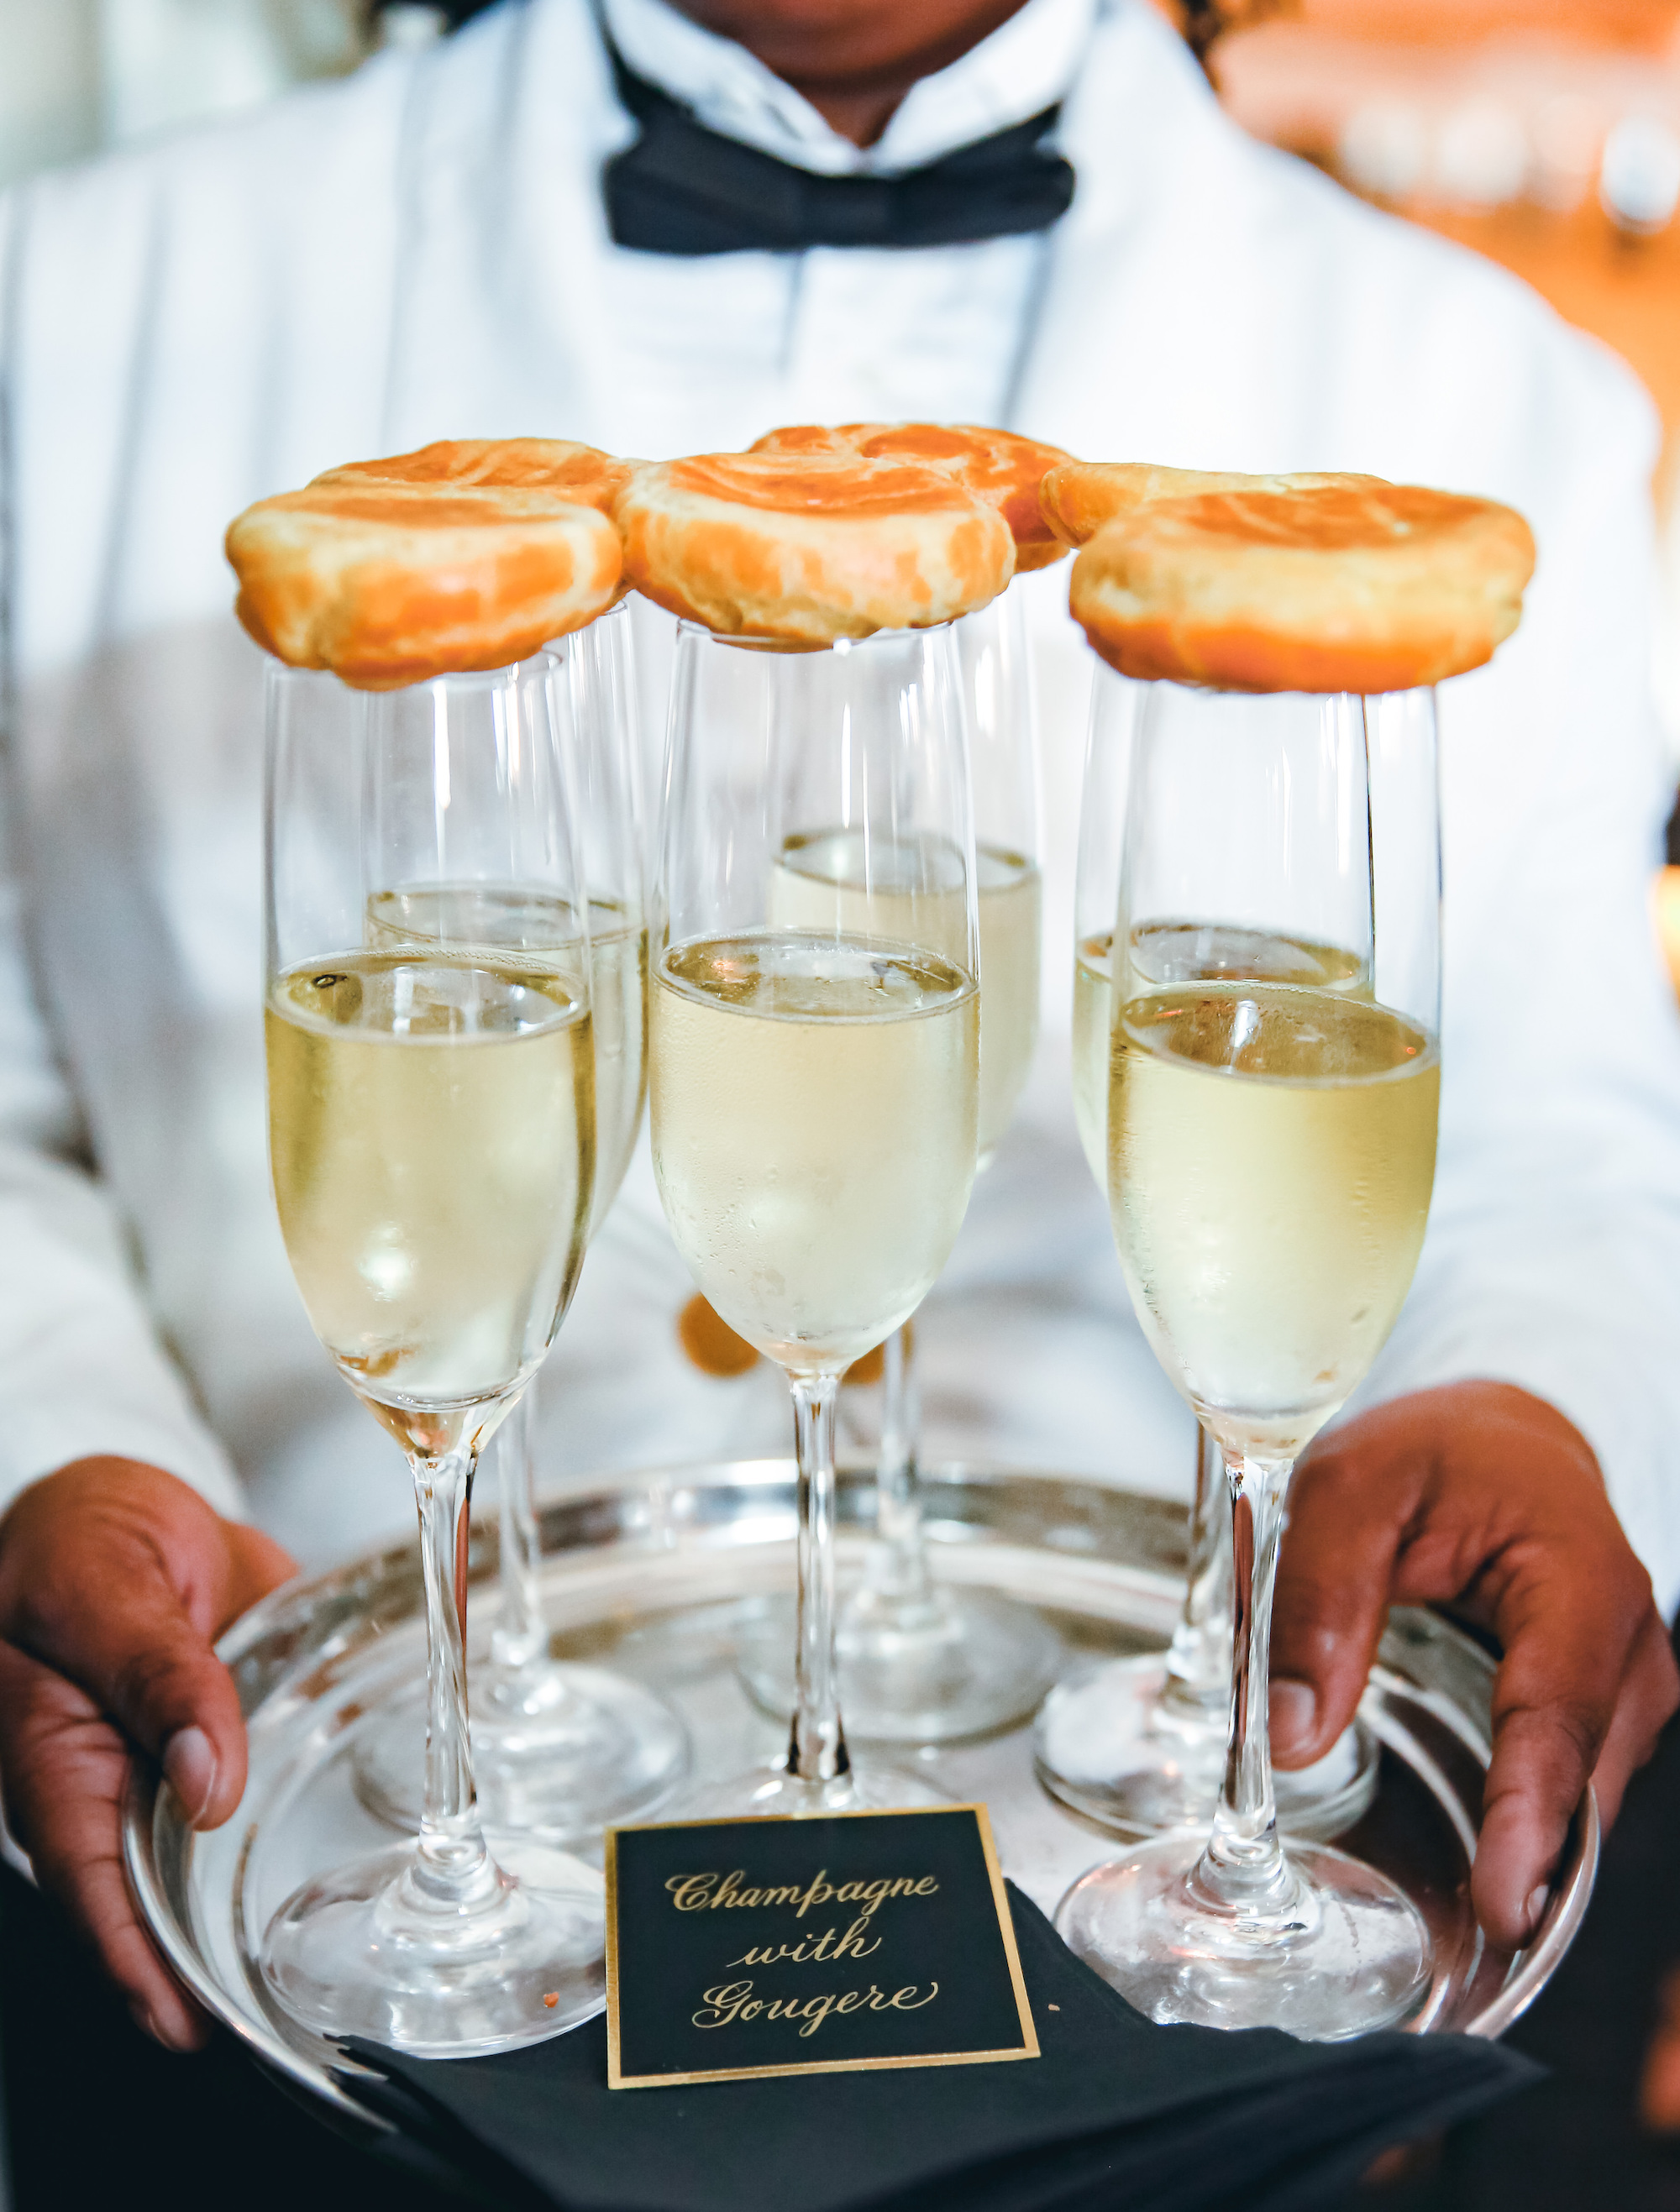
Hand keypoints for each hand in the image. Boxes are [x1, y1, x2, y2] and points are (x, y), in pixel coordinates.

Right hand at [0, 1458, 294, 2048]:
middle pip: (150, 1894)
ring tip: (323, 1971)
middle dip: (205, 1961)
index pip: (88, 1878)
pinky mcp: (233, 1748)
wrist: (129, 1500)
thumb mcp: (106, 1585)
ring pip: (216, 1861)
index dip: (134, 1957)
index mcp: (52, 1753)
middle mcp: (112, 1784)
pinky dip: (308, 1834)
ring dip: (262, 1910)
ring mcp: (174, 1773)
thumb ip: (156, 1673)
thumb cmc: (81, 1537)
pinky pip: (273, 1802)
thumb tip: (205, 1782)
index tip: (185, 2017)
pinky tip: (362, 1869)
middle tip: (278, 2011)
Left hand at [1269, 1382, 1677, 1949]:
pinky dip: (1522, 1828)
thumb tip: (1294, 1734)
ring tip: (1459, 1914)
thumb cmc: (1437, 1454)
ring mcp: (1627, 1693)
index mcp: (1583, 1581)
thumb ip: (1320, 1599)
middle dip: (1528, 1861)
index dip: (1530, 1816)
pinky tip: (1477, 1863)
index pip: (1555, 1716)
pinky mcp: (1603, 1719)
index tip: (1504, 1901)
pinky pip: (1568, 1791)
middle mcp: (1629, 1650)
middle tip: (1460, 1936)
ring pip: (1581, 1800)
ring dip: (1524, 1851)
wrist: (1506, 1442)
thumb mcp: (1350, 1487)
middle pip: (1581, 1779)